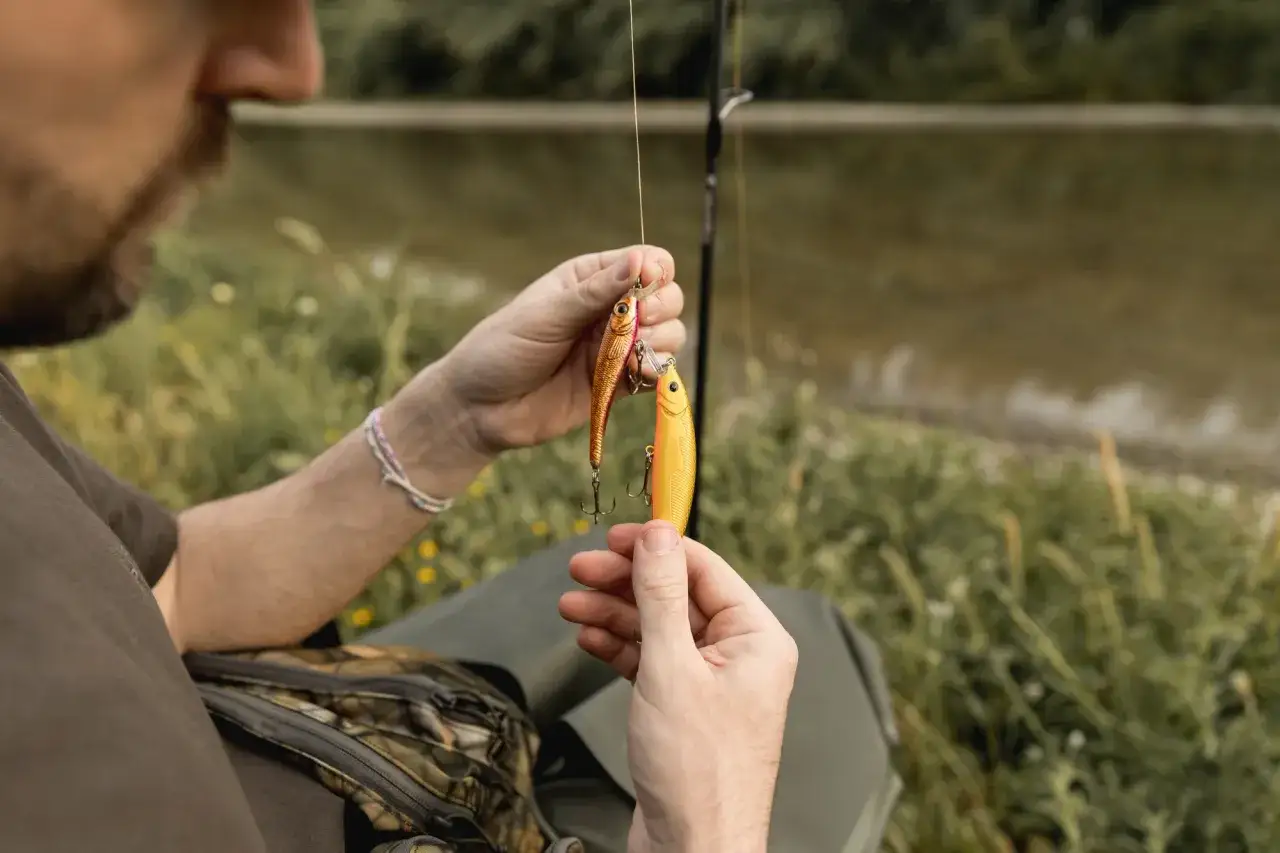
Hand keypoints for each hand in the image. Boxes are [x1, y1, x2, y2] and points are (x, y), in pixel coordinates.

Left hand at [428, 246, 684, 452]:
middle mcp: (609, 309)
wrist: (480, 409)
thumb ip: (596, 292)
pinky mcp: (618, 383)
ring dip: (663, 339)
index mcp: (590, 279)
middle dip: (662, 307)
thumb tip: (640, 260)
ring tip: (636, 351)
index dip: (655, 270)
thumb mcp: (546, 314)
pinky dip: (657, 370)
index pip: (646, 261)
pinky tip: (638, 373)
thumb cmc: (502, 349)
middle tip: (639, 322)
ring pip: (669, 334)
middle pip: (666, 296)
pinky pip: (655, 371)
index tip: (644, 286)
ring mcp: (616, 347)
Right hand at [559, 522, 798, 852]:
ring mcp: (712, 683)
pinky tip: (590, 637)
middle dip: (626, 582)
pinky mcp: (686, 708)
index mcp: (757, 638)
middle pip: (677, 596)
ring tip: (571, 604)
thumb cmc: (698, 773)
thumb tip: (659, 536)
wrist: (694, 849)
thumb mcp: (672, 668)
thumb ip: (661, 596)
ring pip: (659, 628)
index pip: (704, 569)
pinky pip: (652, 661)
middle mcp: (740, 656)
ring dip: (615, 614)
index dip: (656, 548)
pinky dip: (620, 648)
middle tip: (579, 569)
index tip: (613, 537)